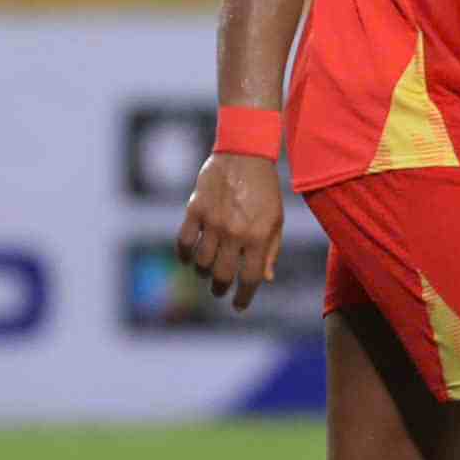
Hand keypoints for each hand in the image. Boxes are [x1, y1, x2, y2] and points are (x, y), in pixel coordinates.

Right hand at [176, 152, 282, 311]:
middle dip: (220, 288)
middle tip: (219, 289)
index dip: (243, 297)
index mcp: (259, 236)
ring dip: (203, 272)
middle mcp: (235, 232)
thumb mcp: (275, 220)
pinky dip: (184, 254)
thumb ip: (271, 250)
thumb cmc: (264, 190)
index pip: (249, 278)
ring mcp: (213, 221)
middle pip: (221, 275)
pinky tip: (189, 257)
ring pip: (201, 262)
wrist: (245, 153)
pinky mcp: (195, 209)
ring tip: (207, 271)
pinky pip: (184, 241)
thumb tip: (264, 280)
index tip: (238, 306)